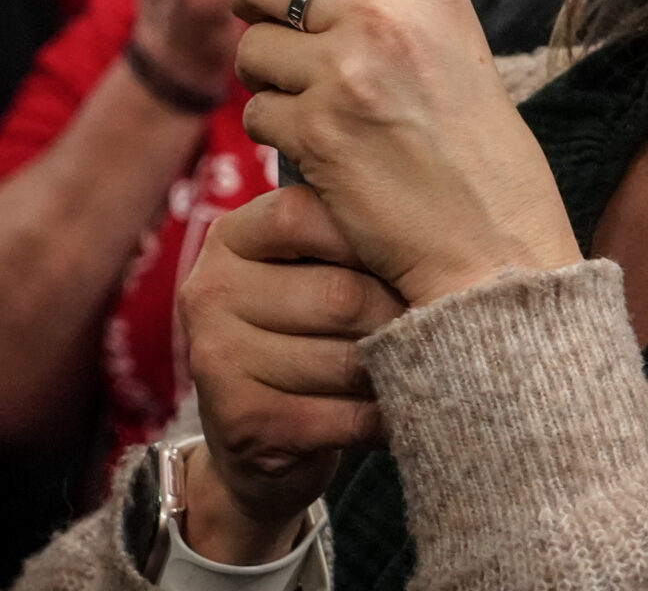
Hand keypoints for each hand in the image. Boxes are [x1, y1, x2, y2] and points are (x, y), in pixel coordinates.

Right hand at [179, 187, 400, 562]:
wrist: (263, 435)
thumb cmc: (312, 330)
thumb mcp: (317, 267)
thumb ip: (351, 232)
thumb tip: (436, 212)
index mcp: (232, 238)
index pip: (300, 214)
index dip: (371, 239)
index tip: (413, 261)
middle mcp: (210, 291)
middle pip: (340, 295)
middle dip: (398, 317)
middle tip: (435, 327)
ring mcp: (217, 359)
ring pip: (346, 360)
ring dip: (393, 371)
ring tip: (415, 367)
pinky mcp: (241, 422)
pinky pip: (343, 418)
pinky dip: (381, 419)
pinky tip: (392, 413)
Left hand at [232, 0, 580, 307]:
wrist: (493, 250)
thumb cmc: (485, 165)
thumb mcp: (460, 57)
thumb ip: (398, 11)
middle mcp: (386, 20)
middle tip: (263, 22)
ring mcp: (345, 75)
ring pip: (253, 51)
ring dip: (267, 80)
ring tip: (314, 112)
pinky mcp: (313, 133)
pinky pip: (256, 115)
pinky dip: (276, 135)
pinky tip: (319, 156)